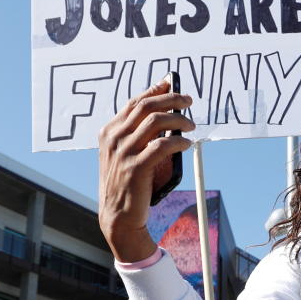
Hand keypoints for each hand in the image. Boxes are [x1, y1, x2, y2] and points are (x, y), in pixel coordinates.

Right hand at [97, 77, 194, 261]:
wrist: (118, 216)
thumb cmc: (127, 184)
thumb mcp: (125, 155)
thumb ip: (137, 135)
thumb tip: (166, 116)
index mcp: (109, 132)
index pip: (134, 102)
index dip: (155, 91)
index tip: (171, 83)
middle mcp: (114, 138)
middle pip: (146, 107)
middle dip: (171, 99)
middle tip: (188, 101)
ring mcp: (123, 153)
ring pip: (155, 122)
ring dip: (178, 119)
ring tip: (191, 124)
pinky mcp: (136, 168)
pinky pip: (162, 146)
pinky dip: (178, 142)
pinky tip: (187, 143)